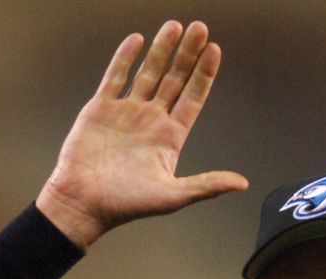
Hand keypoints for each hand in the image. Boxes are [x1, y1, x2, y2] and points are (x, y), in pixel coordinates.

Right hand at [37, 19, 248, 248]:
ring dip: (161, 50)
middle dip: (187, 54)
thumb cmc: (126, 204)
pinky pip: (115, 77)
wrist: (83, 203)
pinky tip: (137, 40)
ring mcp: (126, 112)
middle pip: (174, 79)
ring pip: (148, 73)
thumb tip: (242, 184)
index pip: (192, 98)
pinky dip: (125, 58)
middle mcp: (150, 120)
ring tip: (174, 26)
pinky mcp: (101, 109)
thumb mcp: (172, 196)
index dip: (204, 74)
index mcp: (169, 137)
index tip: (214, 50)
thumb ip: (207, 184)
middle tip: (200, 29)